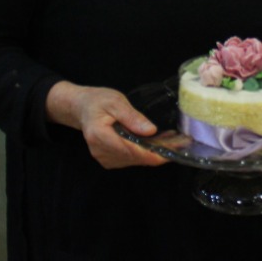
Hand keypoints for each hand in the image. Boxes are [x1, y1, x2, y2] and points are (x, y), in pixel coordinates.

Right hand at [46, 81, 168, 168]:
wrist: (82, 108)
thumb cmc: (98, 101)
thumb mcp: (116, 101)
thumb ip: (132, 117)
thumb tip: (151, 131)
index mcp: (100, 136)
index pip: (132, 151)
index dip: (154, 153)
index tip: (174, 149)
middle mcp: (101, 152)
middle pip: (136, 158)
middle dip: (159, 151)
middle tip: (180, 142)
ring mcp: (104, 159)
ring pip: (136, 161)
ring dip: (154, 152)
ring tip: (172, 140)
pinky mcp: (109, 161)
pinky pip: (131, 159)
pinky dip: (145, 153)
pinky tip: (156, 142)